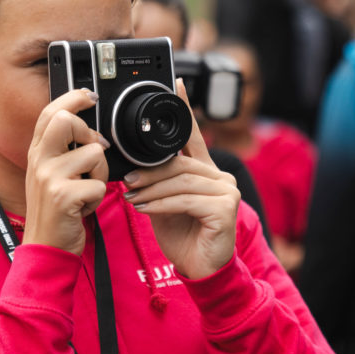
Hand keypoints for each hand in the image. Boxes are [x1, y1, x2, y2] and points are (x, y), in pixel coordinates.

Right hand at [23, 89, 109, 255]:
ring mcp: (49, 178)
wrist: (45, 247)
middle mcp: (39, 161)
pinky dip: (98, 199)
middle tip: (92, 155)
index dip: (72, 99)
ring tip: (87, 190)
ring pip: (93, 154)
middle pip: (66, 121)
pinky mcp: (63, 196)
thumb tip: (88, 129)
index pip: (51, 113)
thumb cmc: (54, 212)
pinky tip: (84, 207)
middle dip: (89, 134)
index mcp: (37, 153)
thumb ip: (62, 151)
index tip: (89, 97)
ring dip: (100, 174)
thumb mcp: (50, 176)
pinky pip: (98, 185)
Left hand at [123, 80, 240, 279]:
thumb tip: (134, 169)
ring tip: (132, 197)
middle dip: (150, 172)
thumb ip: (158, 184)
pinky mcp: (226, 209)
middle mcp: (221, 177)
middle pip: (180, 164)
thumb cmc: (183, 238)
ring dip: (152, 189)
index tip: (175, 83)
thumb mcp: (164, 204)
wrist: (200, 270)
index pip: (194, 136)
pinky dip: (161, 204)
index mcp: (206, 171)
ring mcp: (227, 192)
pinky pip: (186, 200)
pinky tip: (145, 210)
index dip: (185, 109)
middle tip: (128, 181)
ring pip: (181, 181)